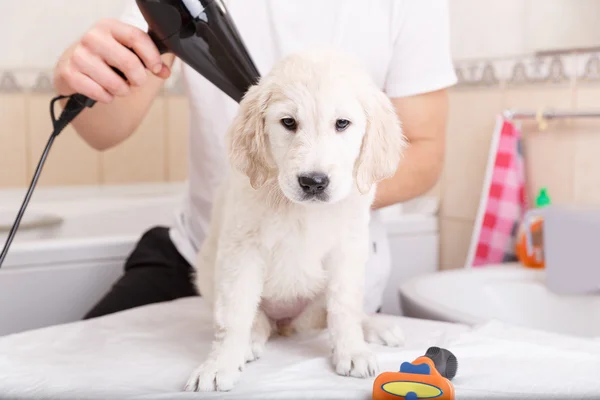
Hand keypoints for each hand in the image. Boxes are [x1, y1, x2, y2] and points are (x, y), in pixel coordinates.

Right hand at [53, 18, 170, 103]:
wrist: (73, 64)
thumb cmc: (106, 56)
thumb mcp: (126, 50)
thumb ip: (148, 59)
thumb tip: (165, 72)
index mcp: (109, 26)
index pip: (137, 37)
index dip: (152, 57)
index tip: (157, 69)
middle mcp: (92, 37)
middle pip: (130, 63)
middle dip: (139, 79)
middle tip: (136, 81)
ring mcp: (79, 55)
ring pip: (116, 84)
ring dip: (123, 91)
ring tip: (119, 86)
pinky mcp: (70, 73)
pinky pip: (100, 94)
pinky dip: (107, 98)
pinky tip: (105, 91)